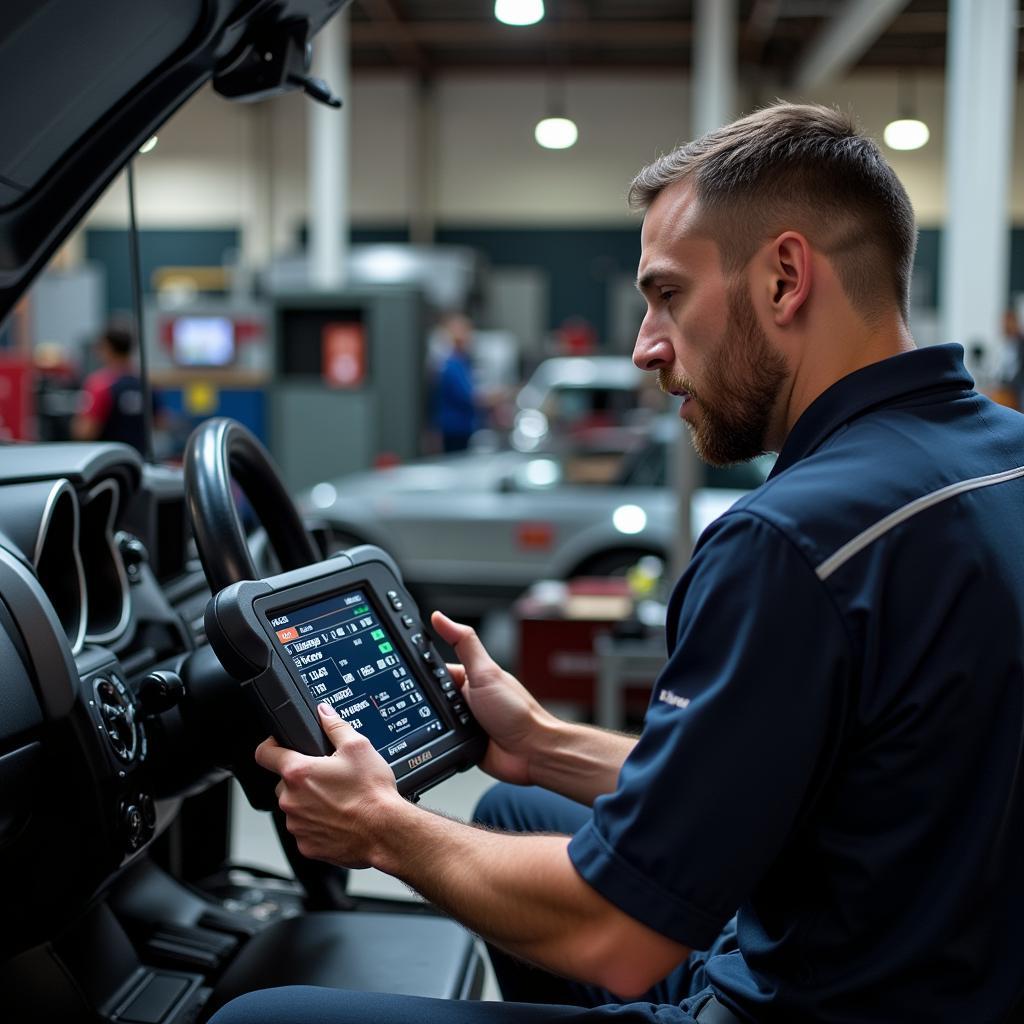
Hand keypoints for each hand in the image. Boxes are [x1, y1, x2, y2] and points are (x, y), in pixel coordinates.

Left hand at [255, 703, 404, 867]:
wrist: (385, 830)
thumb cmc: (371, 793)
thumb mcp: (358, 747)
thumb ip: (335, 726)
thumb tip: (324, 713)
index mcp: (298, 773)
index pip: (265, 754)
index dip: (270, 745)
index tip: (278, 746)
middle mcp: (291, 800)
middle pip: (284, 782)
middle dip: (301, 778)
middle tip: (327, 777)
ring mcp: (297, 825)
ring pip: (295, 807)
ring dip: (309, 802)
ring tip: (337, 799)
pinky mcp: (306, 845)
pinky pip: (305, 829)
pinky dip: (317, 824)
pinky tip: (338, 818)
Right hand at [431, 610, 553, 785]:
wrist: (531, 753)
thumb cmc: (517, 712)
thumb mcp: (485, 672)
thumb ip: (463, 643)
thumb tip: (440, 617)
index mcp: (470, 677)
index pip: (435, 668)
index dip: (422, 669)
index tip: (408, 670)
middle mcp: (466, 698)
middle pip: (430, 695)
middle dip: (427, 702)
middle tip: (440, 706)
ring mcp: (463, 722)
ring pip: (431, 720)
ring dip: (431, 723)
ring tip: (446, 725)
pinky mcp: (461, 744)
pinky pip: (438, 740)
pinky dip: (436, 741)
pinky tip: (440, 741)